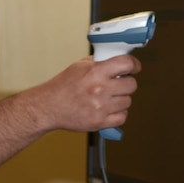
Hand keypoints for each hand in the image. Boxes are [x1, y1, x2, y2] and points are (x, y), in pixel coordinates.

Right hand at [26, 54, 140, 137]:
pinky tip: (110, 110)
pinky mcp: (98, 122)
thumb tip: (116, 60)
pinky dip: (118, 114)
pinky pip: (122, 118)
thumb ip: (99, 63)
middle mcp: (99, 90)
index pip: (127, 63)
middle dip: (127, 83)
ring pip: (127, 102)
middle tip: (120, 84)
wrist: (48, 107)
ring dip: (122, 99)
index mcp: (95, 72)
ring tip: (111, 98)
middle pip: (131, 85)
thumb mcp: (79, 66)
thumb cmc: (62, 87)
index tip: (134, 67)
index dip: (134, 65)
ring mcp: (100, 108)